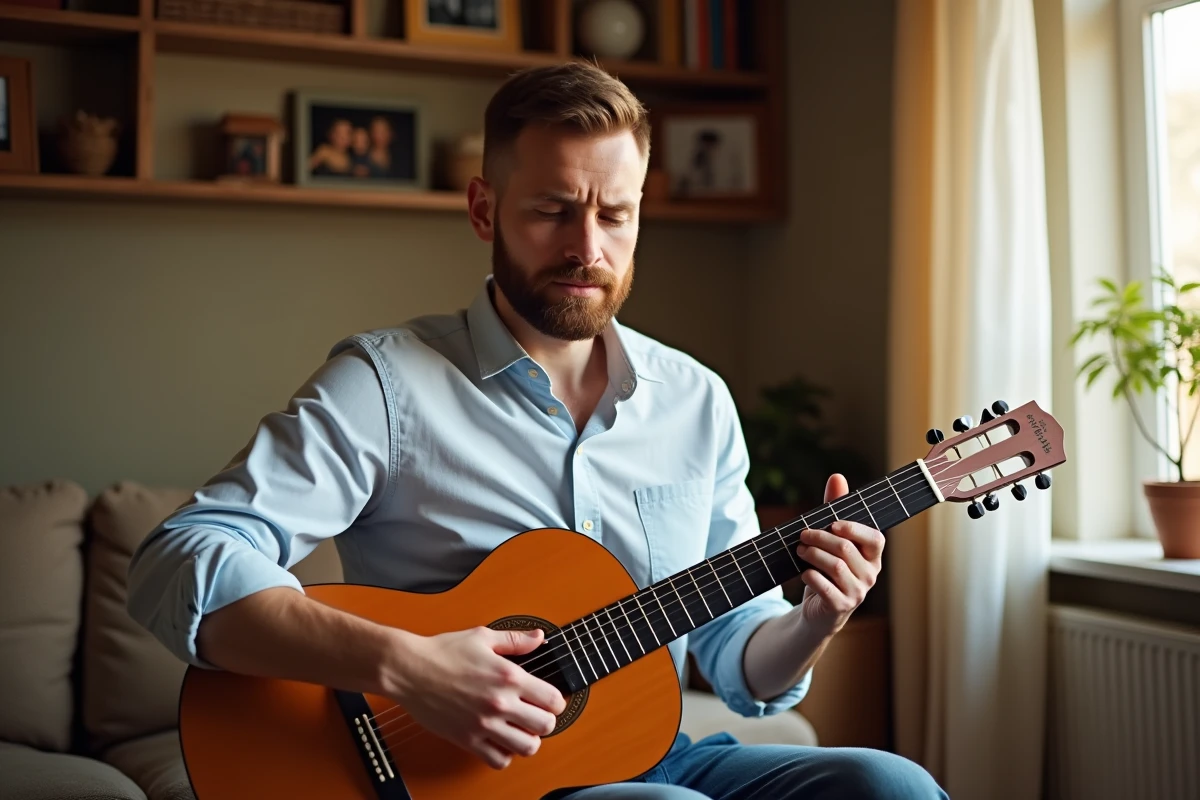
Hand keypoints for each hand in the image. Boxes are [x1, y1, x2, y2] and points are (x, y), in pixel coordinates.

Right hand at [385, 626, 566, 768]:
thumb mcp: (483, 637)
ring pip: (526, 747)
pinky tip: (500, 741)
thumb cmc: (442, 651)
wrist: (409, 669)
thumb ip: (515, 640)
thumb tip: (539, 637)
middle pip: (545, 726)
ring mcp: (484, 723)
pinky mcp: (467, 738)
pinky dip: (504, 754)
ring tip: (520, 731)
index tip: (549, 700)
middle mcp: (500, 702)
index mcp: (509, 676)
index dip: (556, 701)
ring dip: (528, 741)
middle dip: (546, 722)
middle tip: (536, 716)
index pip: (552, 699)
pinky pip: (497, 760)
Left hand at [795, 474, 884, 637]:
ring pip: (835, 566)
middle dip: (820, 538)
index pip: (875, 538)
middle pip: (846, 549)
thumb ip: (834, 509)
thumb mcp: (830, 538)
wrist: (818, 609)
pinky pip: (825, 586)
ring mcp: (858, 592)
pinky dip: (810, 576)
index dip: (855, 529)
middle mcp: (870, 574)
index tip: (833, 523)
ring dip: (813, 555)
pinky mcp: (841, 606)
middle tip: (802, 535)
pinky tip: (804, 573)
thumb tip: (837, 477)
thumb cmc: (827, 568)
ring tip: (800, 551)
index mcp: (872, 556)